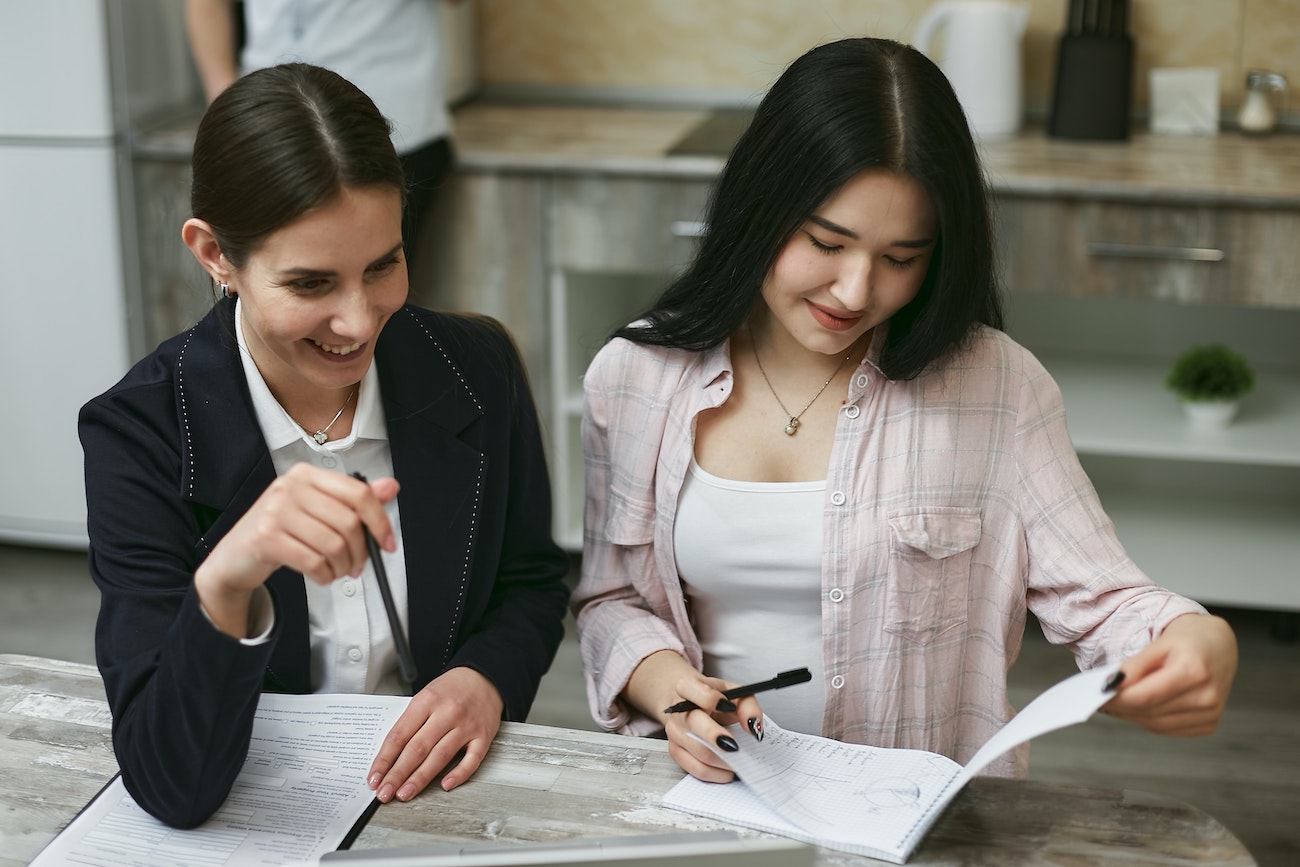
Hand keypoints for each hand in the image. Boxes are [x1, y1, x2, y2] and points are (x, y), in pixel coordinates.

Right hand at [195, 464, 397, 635]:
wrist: (235, 557)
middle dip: (361, 552)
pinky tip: (322, 576)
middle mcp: (290, 486)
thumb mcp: (318, 510)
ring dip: (342, 567)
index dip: (379, 521)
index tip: (387, 543)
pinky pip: (313, 561)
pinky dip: (324, 575)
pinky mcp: (266, 537)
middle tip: (357, 566)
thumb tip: (391, 486)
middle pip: (349, 522)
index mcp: (307, 474)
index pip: (358, 492)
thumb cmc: (280, 532)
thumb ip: (353, 500)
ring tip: (337, 571)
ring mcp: (275, 510)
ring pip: (333, 545)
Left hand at [367, 666, 503, 801]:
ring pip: (440, 756)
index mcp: (427, 700)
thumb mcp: (426, 695)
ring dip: (420, 778)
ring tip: (405, 794)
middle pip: (417, 749)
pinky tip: (445, 785)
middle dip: (398, 774)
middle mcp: (447, 713)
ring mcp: (467, 725)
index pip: (399, 735)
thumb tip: (390, 757)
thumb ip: (410, 722)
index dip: (384, 760)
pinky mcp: (484, 736)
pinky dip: (459, 774)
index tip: (374, 777)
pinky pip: (472, 760)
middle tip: (385, 793)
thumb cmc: (452, 688)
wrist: (485, 676)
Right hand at [625, 651, 763, 782]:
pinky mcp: (675, 750)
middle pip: (696, 725)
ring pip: (699, 752)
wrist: (686, 702)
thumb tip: (753, 727)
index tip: (731, 708)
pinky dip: (715, 773)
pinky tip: (728, 770)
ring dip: (723, 760)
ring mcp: (674, 732)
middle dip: (718, 738)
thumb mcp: (734, 692)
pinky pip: (695, 769)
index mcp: (688, 687)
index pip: (700, 695)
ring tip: (740, 761)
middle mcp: (677, 710)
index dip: (715, 701)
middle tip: (736, 747)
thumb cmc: (713, 697)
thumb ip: (748, 705)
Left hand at [1102, 613, 1237, 736]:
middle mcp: (1207, 696)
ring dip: (1131, 716)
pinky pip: (1168, 729)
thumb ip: (1135, 666)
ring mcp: (1211, 714)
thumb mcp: (1159, 644)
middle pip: (1149, 712)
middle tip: (1101, 698)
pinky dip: (1148, 720)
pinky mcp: (1209, 724)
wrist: (1218, 646)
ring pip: (1157, 724)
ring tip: (1115, 702)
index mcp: (1194, 671)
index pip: (1144, 696)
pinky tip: (1138, 708)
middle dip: (1120, 707)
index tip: (1097, 693)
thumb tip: (1110, 683)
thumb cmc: (1188, 640)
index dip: (1117, 698)